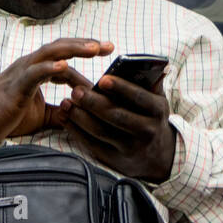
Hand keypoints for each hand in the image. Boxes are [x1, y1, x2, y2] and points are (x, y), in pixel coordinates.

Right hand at [0, 39, 112, 143]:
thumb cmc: (5, 117)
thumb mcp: (40, 116)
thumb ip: (59, 112)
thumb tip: (79, 113)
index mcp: (35, 70)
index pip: (65, 58)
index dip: (86, 57)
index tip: (108, 57)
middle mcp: (30, 65)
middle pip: (61, 47)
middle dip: (86, 44)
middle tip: (110, 46)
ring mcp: (22, 72)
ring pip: (50, 53)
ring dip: (74, 49)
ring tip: (95, 48)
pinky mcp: (16, 86)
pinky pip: (34, 72)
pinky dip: (50, 67)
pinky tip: (65, 66)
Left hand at [58, 72, 176, 182]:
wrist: (157, 156)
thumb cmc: (150, 116)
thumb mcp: (156, 100)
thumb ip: (151, 81)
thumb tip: (145, 62)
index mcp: (157, 111)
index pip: (139, 97)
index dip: (121, 88)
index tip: (102, 79)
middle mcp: (146, 131)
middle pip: (116, 116)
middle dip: (93, 103)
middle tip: (75, 91)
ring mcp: (129, 148)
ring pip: (100, 132)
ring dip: (80, 117)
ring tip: (66, 103)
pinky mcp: (113, 160)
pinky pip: (91, 144)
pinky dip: (76, 130)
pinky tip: (65, 117)